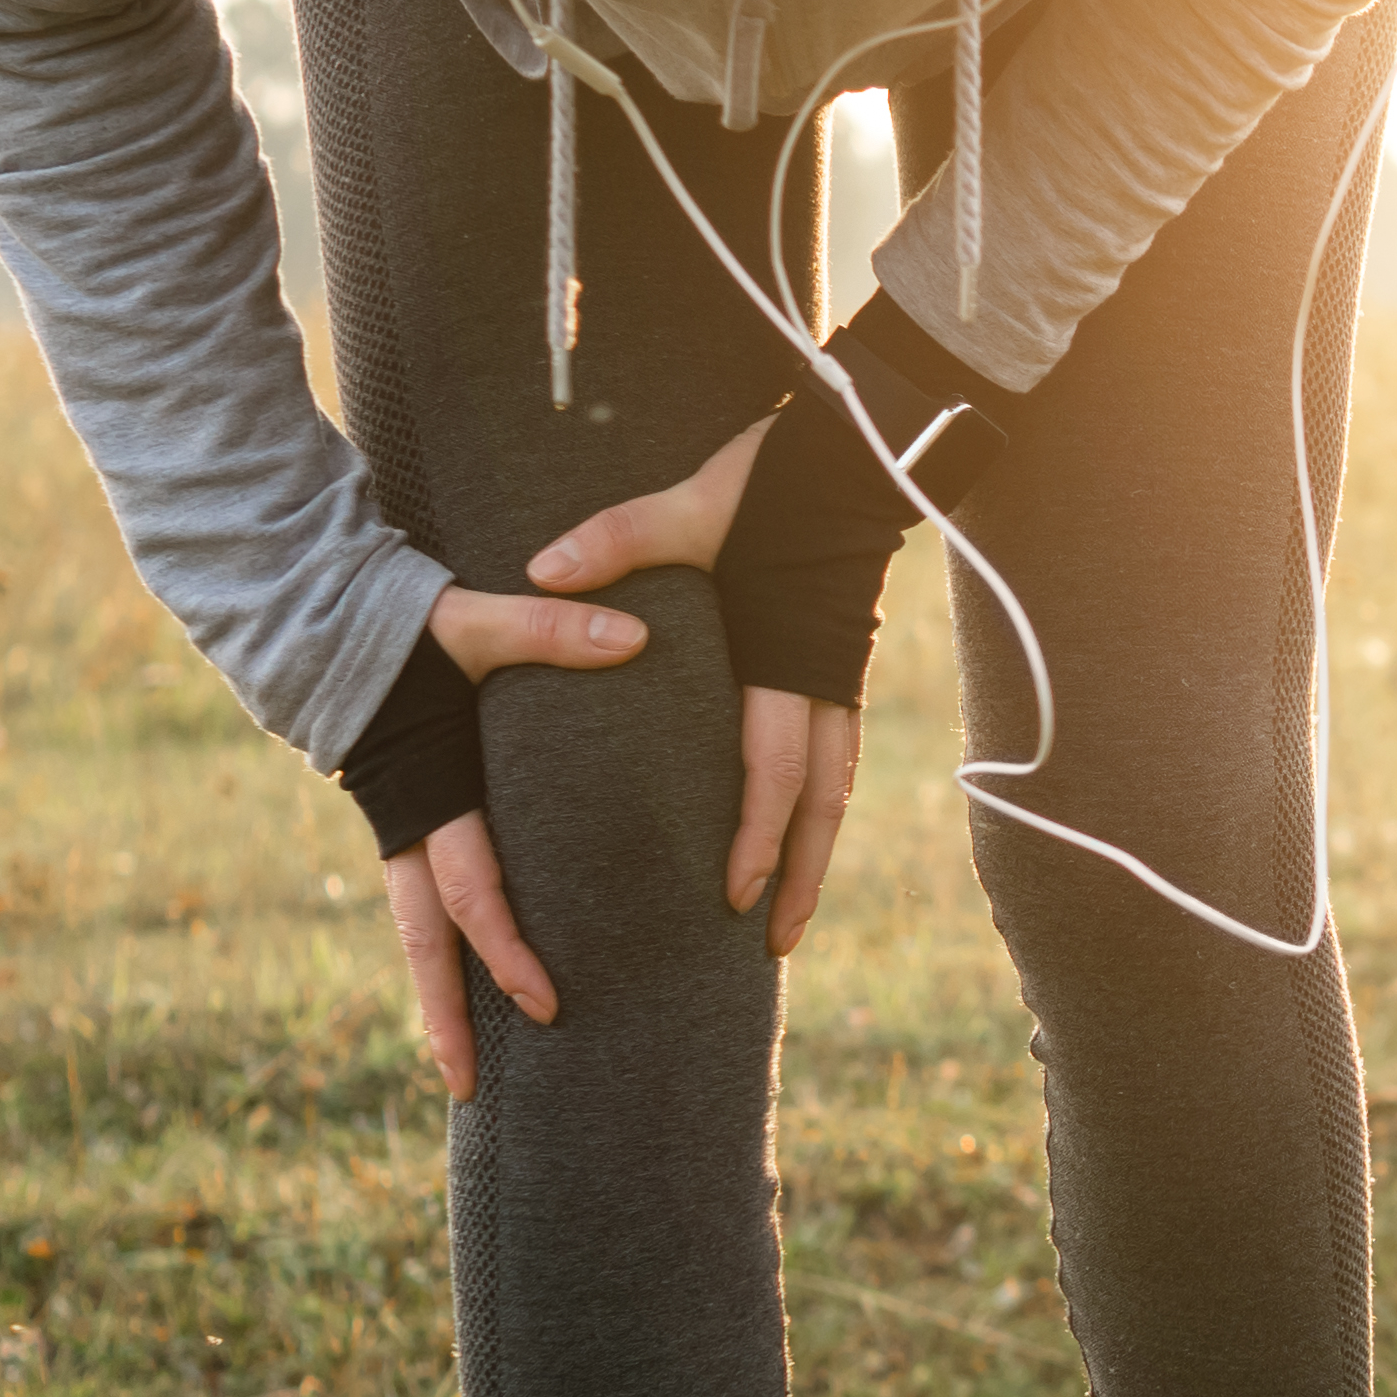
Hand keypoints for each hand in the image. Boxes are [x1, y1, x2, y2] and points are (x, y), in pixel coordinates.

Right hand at [378, 578, 646, 1100]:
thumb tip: (633, 634)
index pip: (469, 893)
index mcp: (428, 794)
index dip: (505, 951)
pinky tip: (471, 991)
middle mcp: (408, 826)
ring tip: (462, 1073)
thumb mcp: (476, 619)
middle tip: (467, 1091)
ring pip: (418, 934)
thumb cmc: (406, 621)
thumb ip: (550, 629)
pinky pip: (425, 904)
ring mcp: (401, 829)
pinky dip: (446, 953)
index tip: (544, 1007)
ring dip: (439, 999)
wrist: (322, 613)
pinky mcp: (409, 822)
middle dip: (446, 1016)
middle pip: (426, 943)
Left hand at [531, 415, 869, 950]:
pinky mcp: (833, 673)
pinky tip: (796, 842)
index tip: (733, 896)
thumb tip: (543, 570)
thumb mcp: (691, 503)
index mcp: (786, 657)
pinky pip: (833, 761)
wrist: (852, 453)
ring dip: (815, 857)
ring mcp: (836, 681)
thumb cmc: (769, 482)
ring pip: (836, 790)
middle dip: (798, 877)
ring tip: (788, 918)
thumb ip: (621, 538)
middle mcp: (821, 681)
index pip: (777, 769)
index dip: (758, 837)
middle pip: (821, 803)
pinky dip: (817, 812)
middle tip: (771, 943)